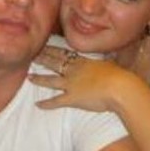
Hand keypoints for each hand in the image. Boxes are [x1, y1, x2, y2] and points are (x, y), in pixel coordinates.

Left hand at [29, 45, 144, 112]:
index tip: (44, 46)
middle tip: (32, 56)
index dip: (53, 50)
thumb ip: (107, 61)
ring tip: (29, 77)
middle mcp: (74, 71)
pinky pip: (56, 101)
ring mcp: (71, 84)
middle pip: (54, 63)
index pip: (64, 53)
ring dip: (39, 79)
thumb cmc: (120, 76)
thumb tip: (112, 56)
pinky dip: (46, 103)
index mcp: (84, 61)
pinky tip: (37, 104)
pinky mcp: (72, 98)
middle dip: (42, 59)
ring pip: (51, 80)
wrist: (120, 87)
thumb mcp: (112, 64)